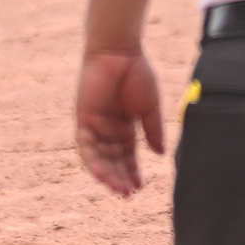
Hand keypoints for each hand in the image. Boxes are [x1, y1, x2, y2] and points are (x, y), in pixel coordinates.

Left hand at [74, 50, 164, 196]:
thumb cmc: (136, 73)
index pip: (127, 155)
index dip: (132, 171)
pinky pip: (85, 146)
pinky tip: (102, 174)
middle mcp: (108, 129)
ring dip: (107, 174)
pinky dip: (93, 161)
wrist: (120, 51)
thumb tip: (160, 154)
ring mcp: (95, 125)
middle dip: (119, 177)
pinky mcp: (83, 119)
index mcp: (124, 126)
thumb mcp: (150, 107)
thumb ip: (153, 130)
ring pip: (98, 157)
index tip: (140, 187)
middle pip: (112, 160)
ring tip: (118, 188)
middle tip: (127, 194)